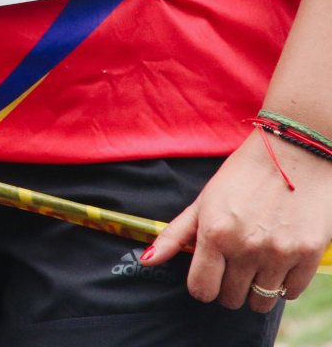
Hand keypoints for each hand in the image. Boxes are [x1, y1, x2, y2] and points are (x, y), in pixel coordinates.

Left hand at [141, 130, 331, 311]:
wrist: (293, 154)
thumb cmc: (242, 177)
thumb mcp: (203, 202)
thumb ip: (174, 235)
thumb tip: (147, 260)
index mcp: (215, 233)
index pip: (201, 289)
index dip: (202, 287)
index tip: (209, 276)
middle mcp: (246, 247)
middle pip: (230, 298)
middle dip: (227, 287)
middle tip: (233, 266)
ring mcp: (279, 253)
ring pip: (261, 301)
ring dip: (255, 290)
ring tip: (256, 266)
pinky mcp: (309, 254)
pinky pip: (291, 293)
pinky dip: (283, 285)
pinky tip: (278, 263)